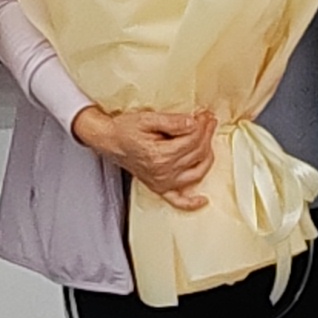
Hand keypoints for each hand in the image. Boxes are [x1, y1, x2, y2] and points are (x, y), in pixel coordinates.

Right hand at [75, 104, 217, 208]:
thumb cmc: (125, 130)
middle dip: (206, 134)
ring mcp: (162, 183)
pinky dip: (191, 203)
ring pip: (197, 172)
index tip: (203, 115)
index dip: (202, 125)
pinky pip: (178, 201)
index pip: (192, 140)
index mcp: (159, 155)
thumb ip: (173, 121)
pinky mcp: (159, 188)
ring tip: (207, 139)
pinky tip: (203, 200)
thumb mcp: (148, 118)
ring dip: (208, 155)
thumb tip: (194, 123)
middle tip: (207, 120)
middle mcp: (162, 172)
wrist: (110, 141)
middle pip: (197, 153)